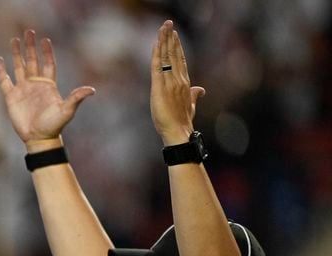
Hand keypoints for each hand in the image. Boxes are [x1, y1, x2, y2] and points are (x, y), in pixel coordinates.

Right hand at [0, 30, 94, 146]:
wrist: (38, 138)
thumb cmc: (54, 125)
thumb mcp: (66, 110)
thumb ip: (76, 98)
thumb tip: (91, 90)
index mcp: (48, 85)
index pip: (48, 63)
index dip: (47, 52)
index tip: (45, 40)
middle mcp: (35, 84)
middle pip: (32, 61)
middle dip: (30, 47)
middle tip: (28, 32)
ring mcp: (23, 89)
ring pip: (19, 67)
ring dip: (16, 54)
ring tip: (14, 40)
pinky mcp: (11, 97)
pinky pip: (5, 81)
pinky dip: (1, 70)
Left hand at [150, 20, 205, 144]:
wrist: (179, 132)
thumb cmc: (183, 121)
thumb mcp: (190, 105)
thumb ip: (195, 95)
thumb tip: (201, 89)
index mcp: (184, 82)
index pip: (180, 60)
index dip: (177, 46)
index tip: (174, 34)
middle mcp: (179, 79)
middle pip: (174, 54)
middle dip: (171, 38)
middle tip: (168, 24)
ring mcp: (170, 82)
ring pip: (167, 57)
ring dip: (164, 41)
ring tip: (163, 27)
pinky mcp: (160, 87)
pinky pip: (157, 66)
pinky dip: (156, 54)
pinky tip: (155, 44)